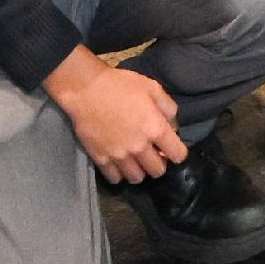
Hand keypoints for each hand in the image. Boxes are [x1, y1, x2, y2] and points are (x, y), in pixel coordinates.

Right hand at [42, 48, 188, 180]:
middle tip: (153, 154)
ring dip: (140, 171)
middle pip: (158, 171)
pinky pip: (115, 178)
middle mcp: (139, 147)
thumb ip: (168, 108)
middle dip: (159, 163)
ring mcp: (119, 156)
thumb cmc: (121, 85)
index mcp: (155, 128)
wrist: (86, 90)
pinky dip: (119, 174)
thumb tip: (173, 127)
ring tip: (136, 161)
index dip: (178, 153)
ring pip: (137, 178)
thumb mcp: (152, 87)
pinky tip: (119, 163)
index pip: (177, 154)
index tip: (172, 149)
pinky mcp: (101, 159)